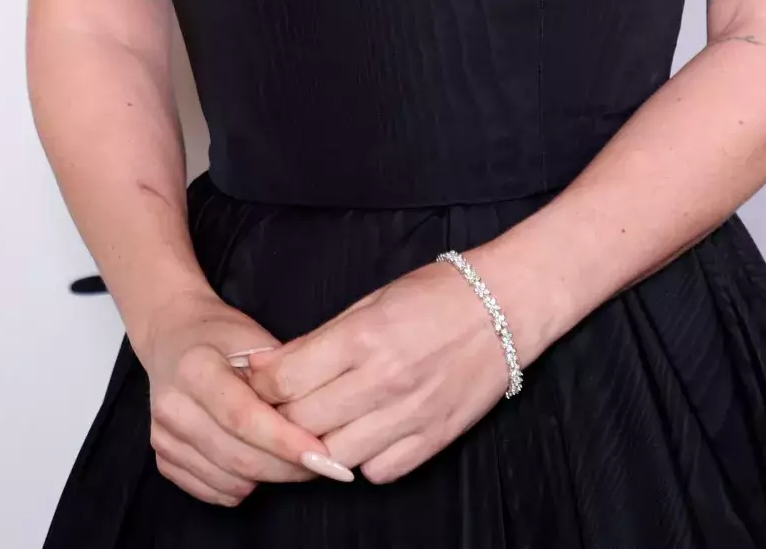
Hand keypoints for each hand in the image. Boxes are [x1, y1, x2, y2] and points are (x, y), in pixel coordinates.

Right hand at [136, 289, 354, 506]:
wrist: (171, 337)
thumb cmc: (220, 335)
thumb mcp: (253, 337)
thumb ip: (280, 374)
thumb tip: (318, 416)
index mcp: (195, 368)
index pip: (243, 417)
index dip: (285, 440)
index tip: (321, 452)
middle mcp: (173, 406)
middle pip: (238, 457)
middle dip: (287, 467)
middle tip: (323, 463)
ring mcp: (164, 437)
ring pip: (230, 481)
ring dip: (269, 477)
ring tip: (290, 455)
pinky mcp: (163, 459)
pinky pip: (215, 492)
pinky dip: (244, 485)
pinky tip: (257, 458)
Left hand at [237, 252, 515, 484]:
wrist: (503, 306)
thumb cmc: (434, 295)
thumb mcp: (369, 301)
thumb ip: (318, 340)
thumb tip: (265, 366)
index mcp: (362, 338)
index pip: (285, 380)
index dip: (263, 384)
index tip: (261, 380)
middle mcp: (383, 381)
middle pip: (303, 422)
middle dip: (283, 415)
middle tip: (282, 405)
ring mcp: (410, 416)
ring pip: (335, 455)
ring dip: (320, 442)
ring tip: (323, 421)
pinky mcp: (433, 440)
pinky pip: (378, 472)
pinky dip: (363, 459)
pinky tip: (364, 434)